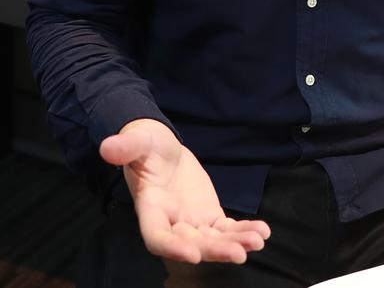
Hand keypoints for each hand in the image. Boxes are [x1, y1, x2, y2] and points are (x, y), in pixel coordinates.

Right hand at [99, 118, 270, 263]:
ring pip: (212, 240)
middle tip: (239, 254)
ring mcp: (191, 222)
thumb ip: (126, 147)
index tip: (192, 255)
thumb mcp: (138, 142)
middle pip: (191, 244)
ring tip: (258, 242)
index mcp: (150, 208)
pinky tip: (262, 233)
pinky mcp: (208, 216)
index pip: (157, 237)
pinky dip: (242, 231)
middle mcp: (170, 222)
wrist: (163, 149)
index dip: (172, 248)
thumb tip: (107, 147)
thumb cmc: (146, 145)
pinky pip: (226, 229)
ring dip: (234, 243)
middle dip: (214, 250)